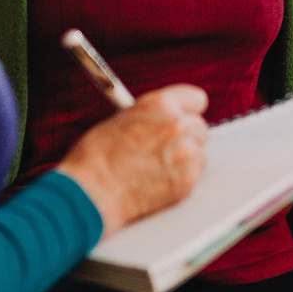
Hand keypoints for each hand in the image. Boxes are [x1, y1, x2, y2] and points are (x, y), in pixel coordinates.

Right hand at [56, 85, 209, 232]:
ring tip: (157, 166)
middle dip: (185, 136)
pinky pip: (195, 174)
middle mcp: (178, 125)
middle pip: (199, 126)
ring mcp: (186, 153)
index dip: (188, 110)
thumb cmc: (96, 157)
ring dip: (185, 158)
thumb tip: (165, 119)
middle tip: (165, 147)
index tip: (184, 117)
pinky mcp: (188, 179)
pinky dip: (181, 177)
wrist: (93, 192)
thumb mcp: (122, 119)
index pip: (196, 99)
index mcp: (161, 104)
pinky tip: (158, 180)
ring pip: (200, 152)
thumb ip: (152, 116)